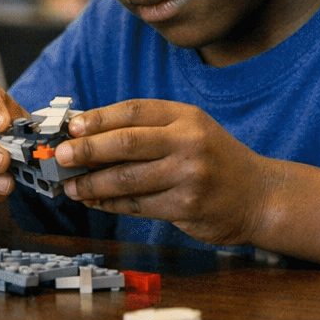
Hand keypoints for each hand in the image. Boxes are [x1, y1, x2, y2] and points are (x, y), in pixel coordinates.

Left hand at [53, 99, 280, 245]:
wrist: (259, 195)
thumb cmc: (213, 159)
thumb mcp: (187, 130)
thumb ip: (145, 129)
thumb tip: (87, 132)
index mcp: (185, 116)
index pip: (133, 112)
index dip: (98, 119)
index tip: (71, 127)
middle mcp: (189, 142)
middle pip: (126, 143)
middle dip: (87, 150)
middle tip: (61, 156)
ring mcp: (189, 175)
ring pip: (128, 179)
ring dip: (92, 184)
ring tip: (70, 186)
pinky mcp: (187, 206)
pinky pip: (137, 205)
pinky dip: (110, 204)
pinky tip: (94, 201)